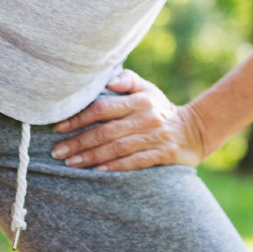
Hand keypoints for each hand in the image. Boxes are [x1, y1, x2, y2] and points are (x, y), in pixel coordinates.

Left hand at [51, 70, 206, 171]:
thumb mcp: (148, 89)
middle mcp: (147, 117)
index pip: (104, 107)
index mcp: (140, 100)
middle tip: (57, 152)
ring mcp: (156, 137)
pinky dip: (115, 167)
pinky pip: (136, 162)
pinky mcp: (164, 154)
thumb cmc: (159, 109)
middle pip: (107, 131)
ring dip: (92, 157)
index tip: (59, 128)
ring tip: (70, 163)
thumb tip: (108, 80)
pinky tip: (98, 171)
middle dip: (80, 142)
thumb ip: (127, 81)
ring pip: (118, 148)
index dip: (80, 118)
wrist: (195, 130)